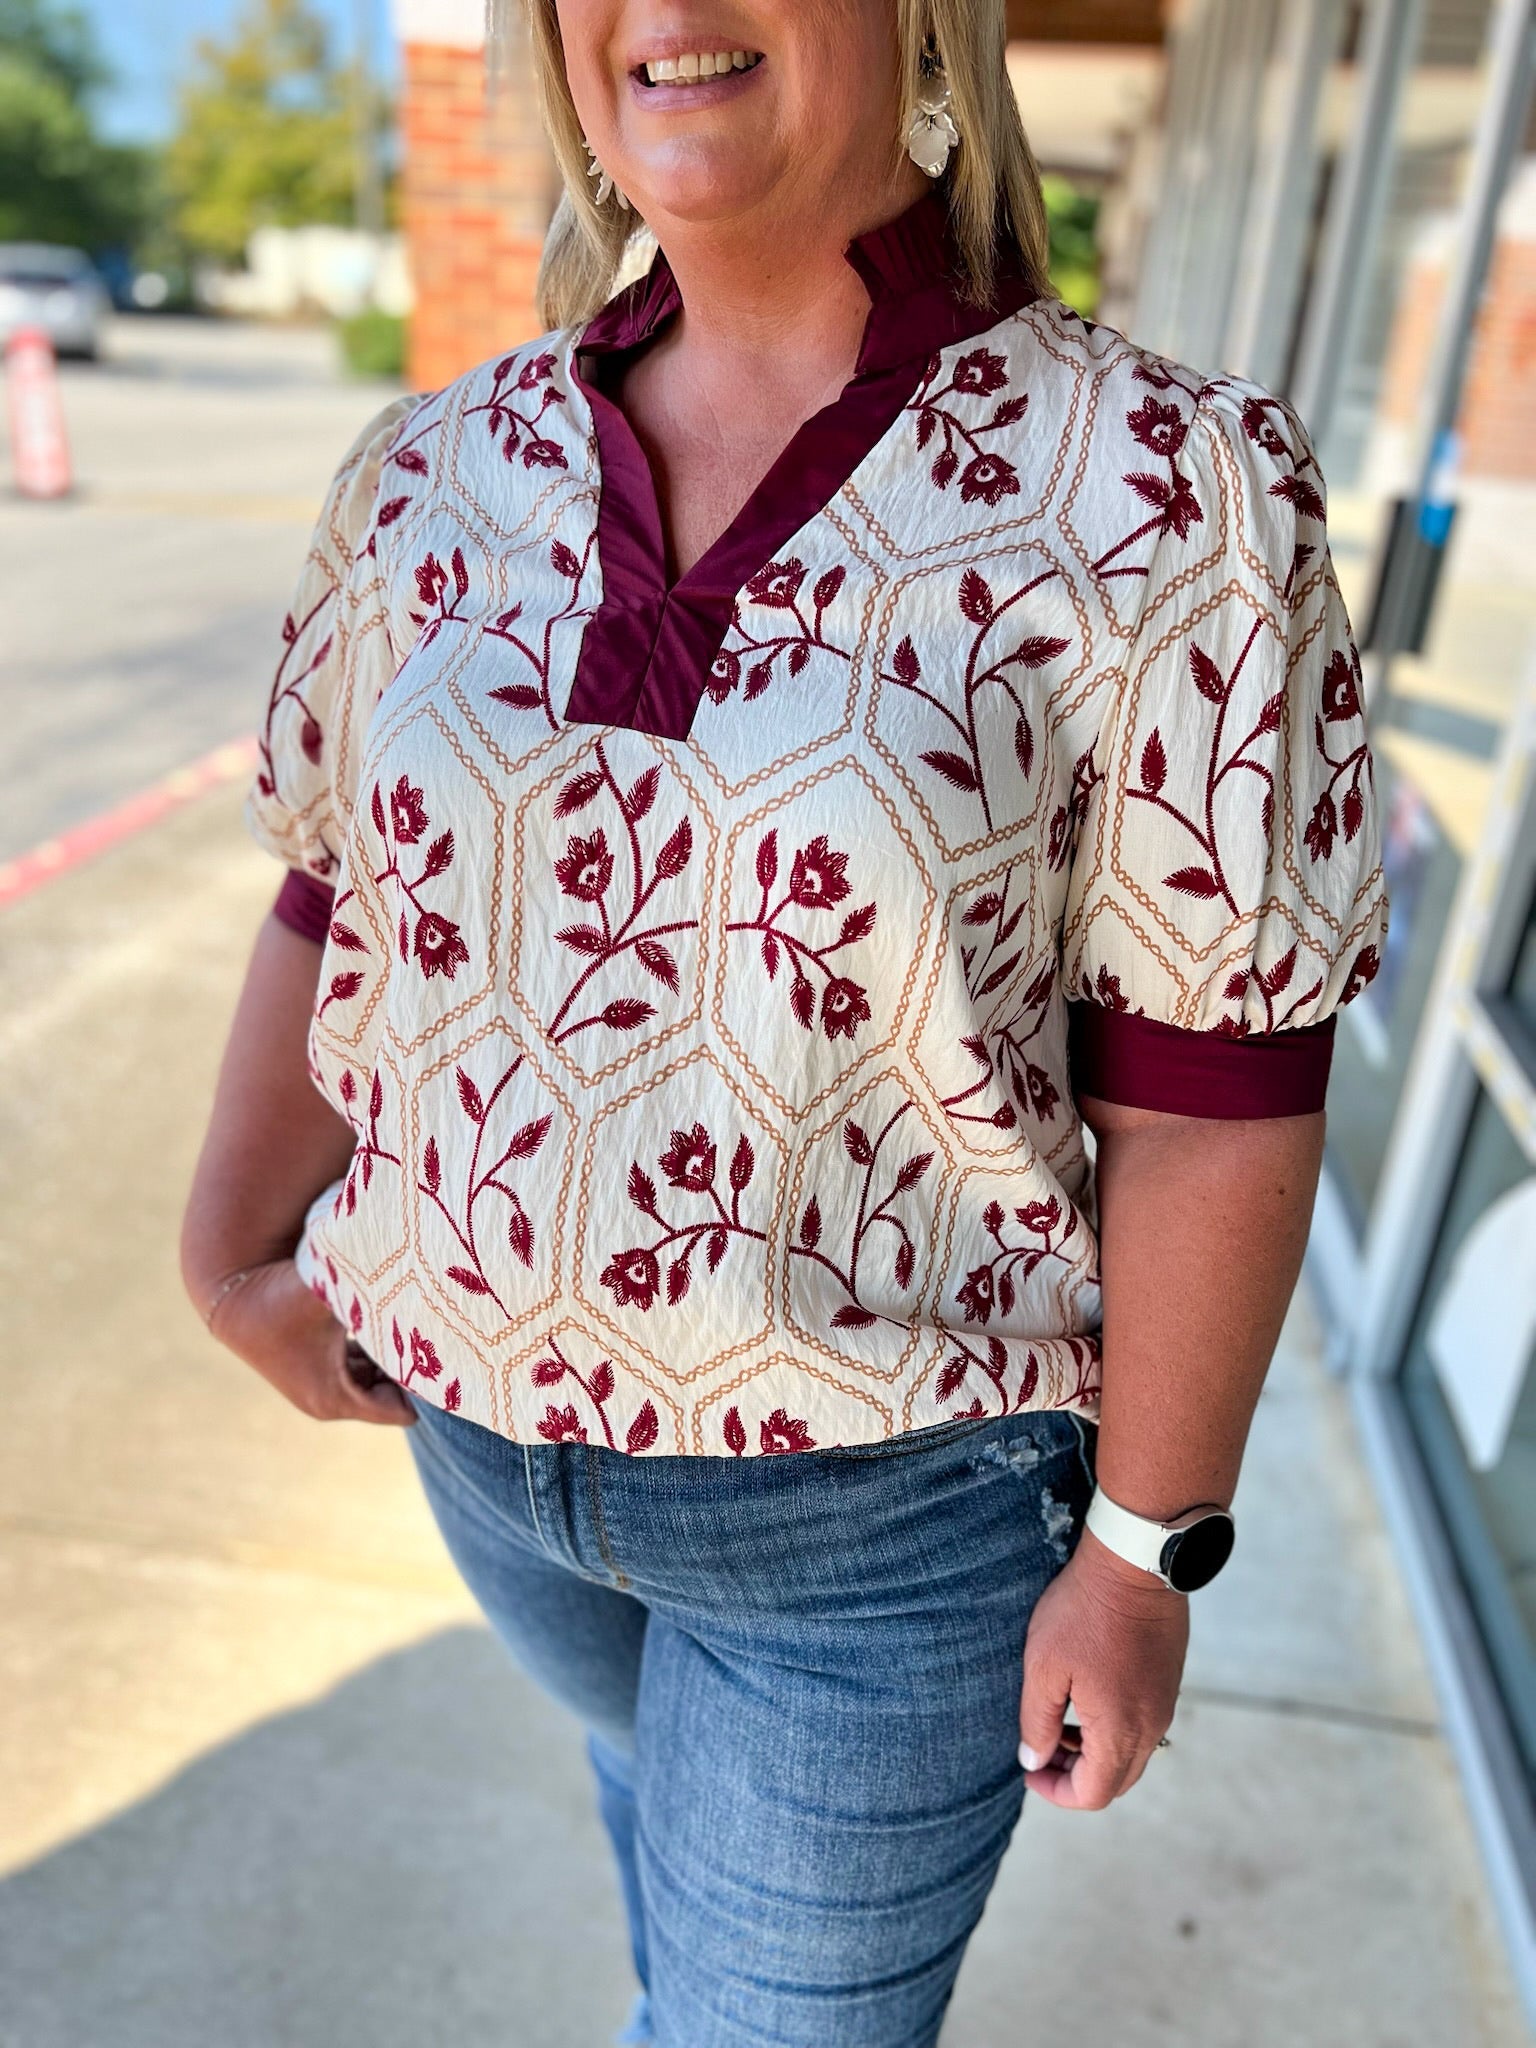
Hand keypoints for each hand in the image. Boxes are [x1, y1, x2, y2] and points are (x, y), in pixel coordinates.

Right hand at [202, 1258, 415, 1427]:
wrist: (233, 1294)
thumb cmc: (284, 1294)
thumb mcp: (335, 1292)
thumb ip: (377, 1290)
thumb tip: (421, 1281)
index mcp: (335, 1398)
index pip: (402, 1410)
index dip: (422, 1384)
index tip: (437, 1352)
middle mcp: (328, 1404)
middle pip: (391, 1398)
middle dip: (409, 1371)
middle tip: (432, 1335)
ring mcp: (320, 1391)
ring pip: (376, 1383)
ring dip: (391, 1359)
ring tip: (412, 1326)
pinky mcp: (316, 1374)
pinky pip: (360, 1371)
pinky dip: (374, 1353)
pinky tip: (387, 1321)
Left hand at [1018, 1527, 1186, 1809]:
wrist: (1133, 1564)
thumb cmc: (1083, 1613)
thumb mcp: (1043, 1667)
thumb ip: (1036, 1722)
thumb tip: (1033, 1761)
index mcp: (1120, 1730)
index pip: (1093, 1794)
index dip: (1057, 1793)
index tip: (1029, 1772)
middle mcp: (1151, 1726)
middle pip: (1116, 1781)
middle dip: (1075, 1776)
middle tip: (1041, 1751)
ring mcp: (1164, 1704)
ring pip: (1131, 1754)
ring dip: (1093, 1752)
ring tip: (1057, 1722)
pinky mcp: (1168, 1682)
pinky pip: (1142, 1725)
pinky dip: (1112, 1729)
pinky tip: (1084, 1698)